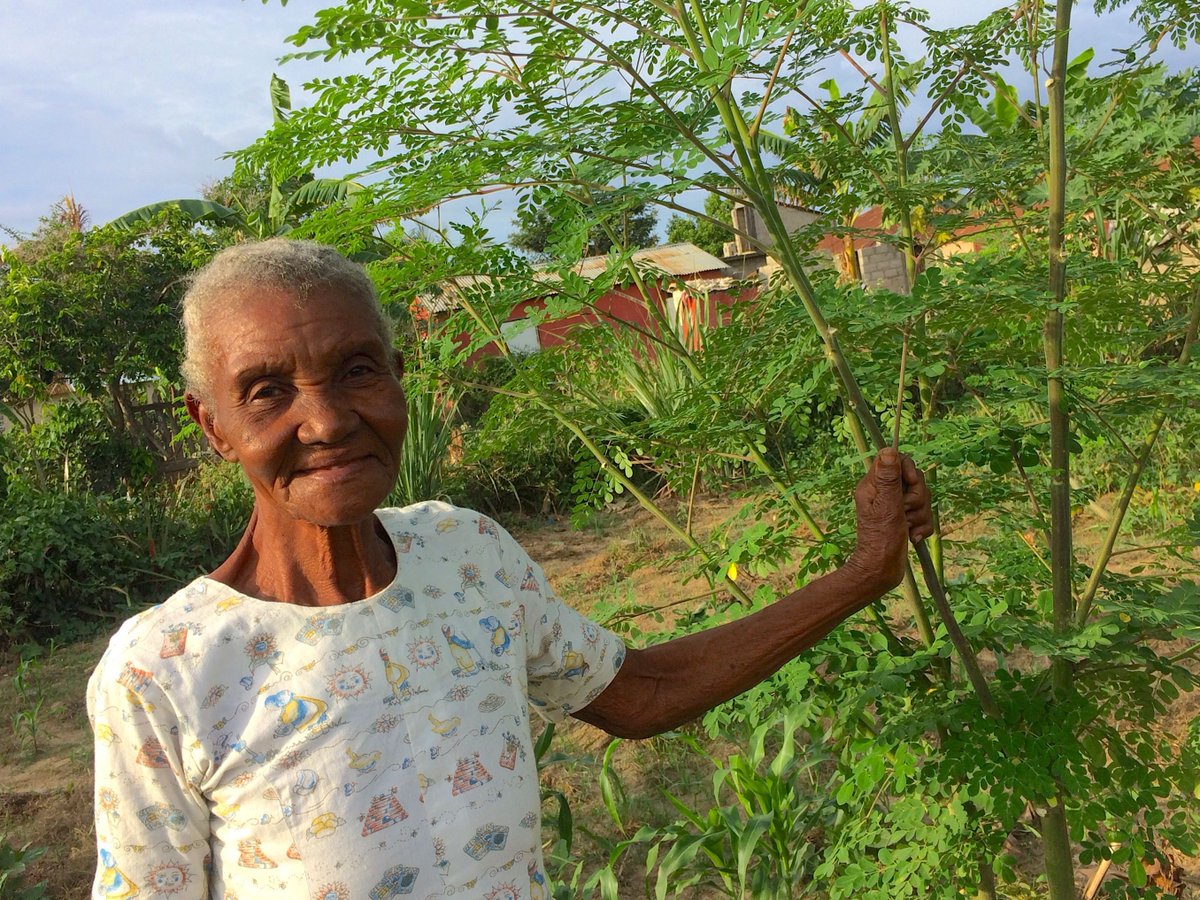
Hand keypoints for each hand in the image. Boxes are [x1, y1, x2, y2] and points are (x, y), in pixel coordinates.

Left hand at [844, 449, 933, 593]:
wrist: (882, 571)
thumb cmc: (881, 539)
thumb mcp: (887, 506)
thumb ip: (889, 479)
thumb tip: (889, 450)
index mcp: (874, 485)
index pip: (896, 460)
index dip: (909, 469)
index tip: (910, 483)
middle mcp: (885, 494)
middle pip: (915, 480)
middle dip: (917, 498)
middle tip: (905, 512)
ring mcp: (896, 508)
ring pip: (923, 498)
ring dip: (920, 515)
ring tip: (908, 528)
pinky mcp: (906, 521)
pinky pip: (925, 515)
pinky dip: (922, 527)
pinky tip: (912, 538)